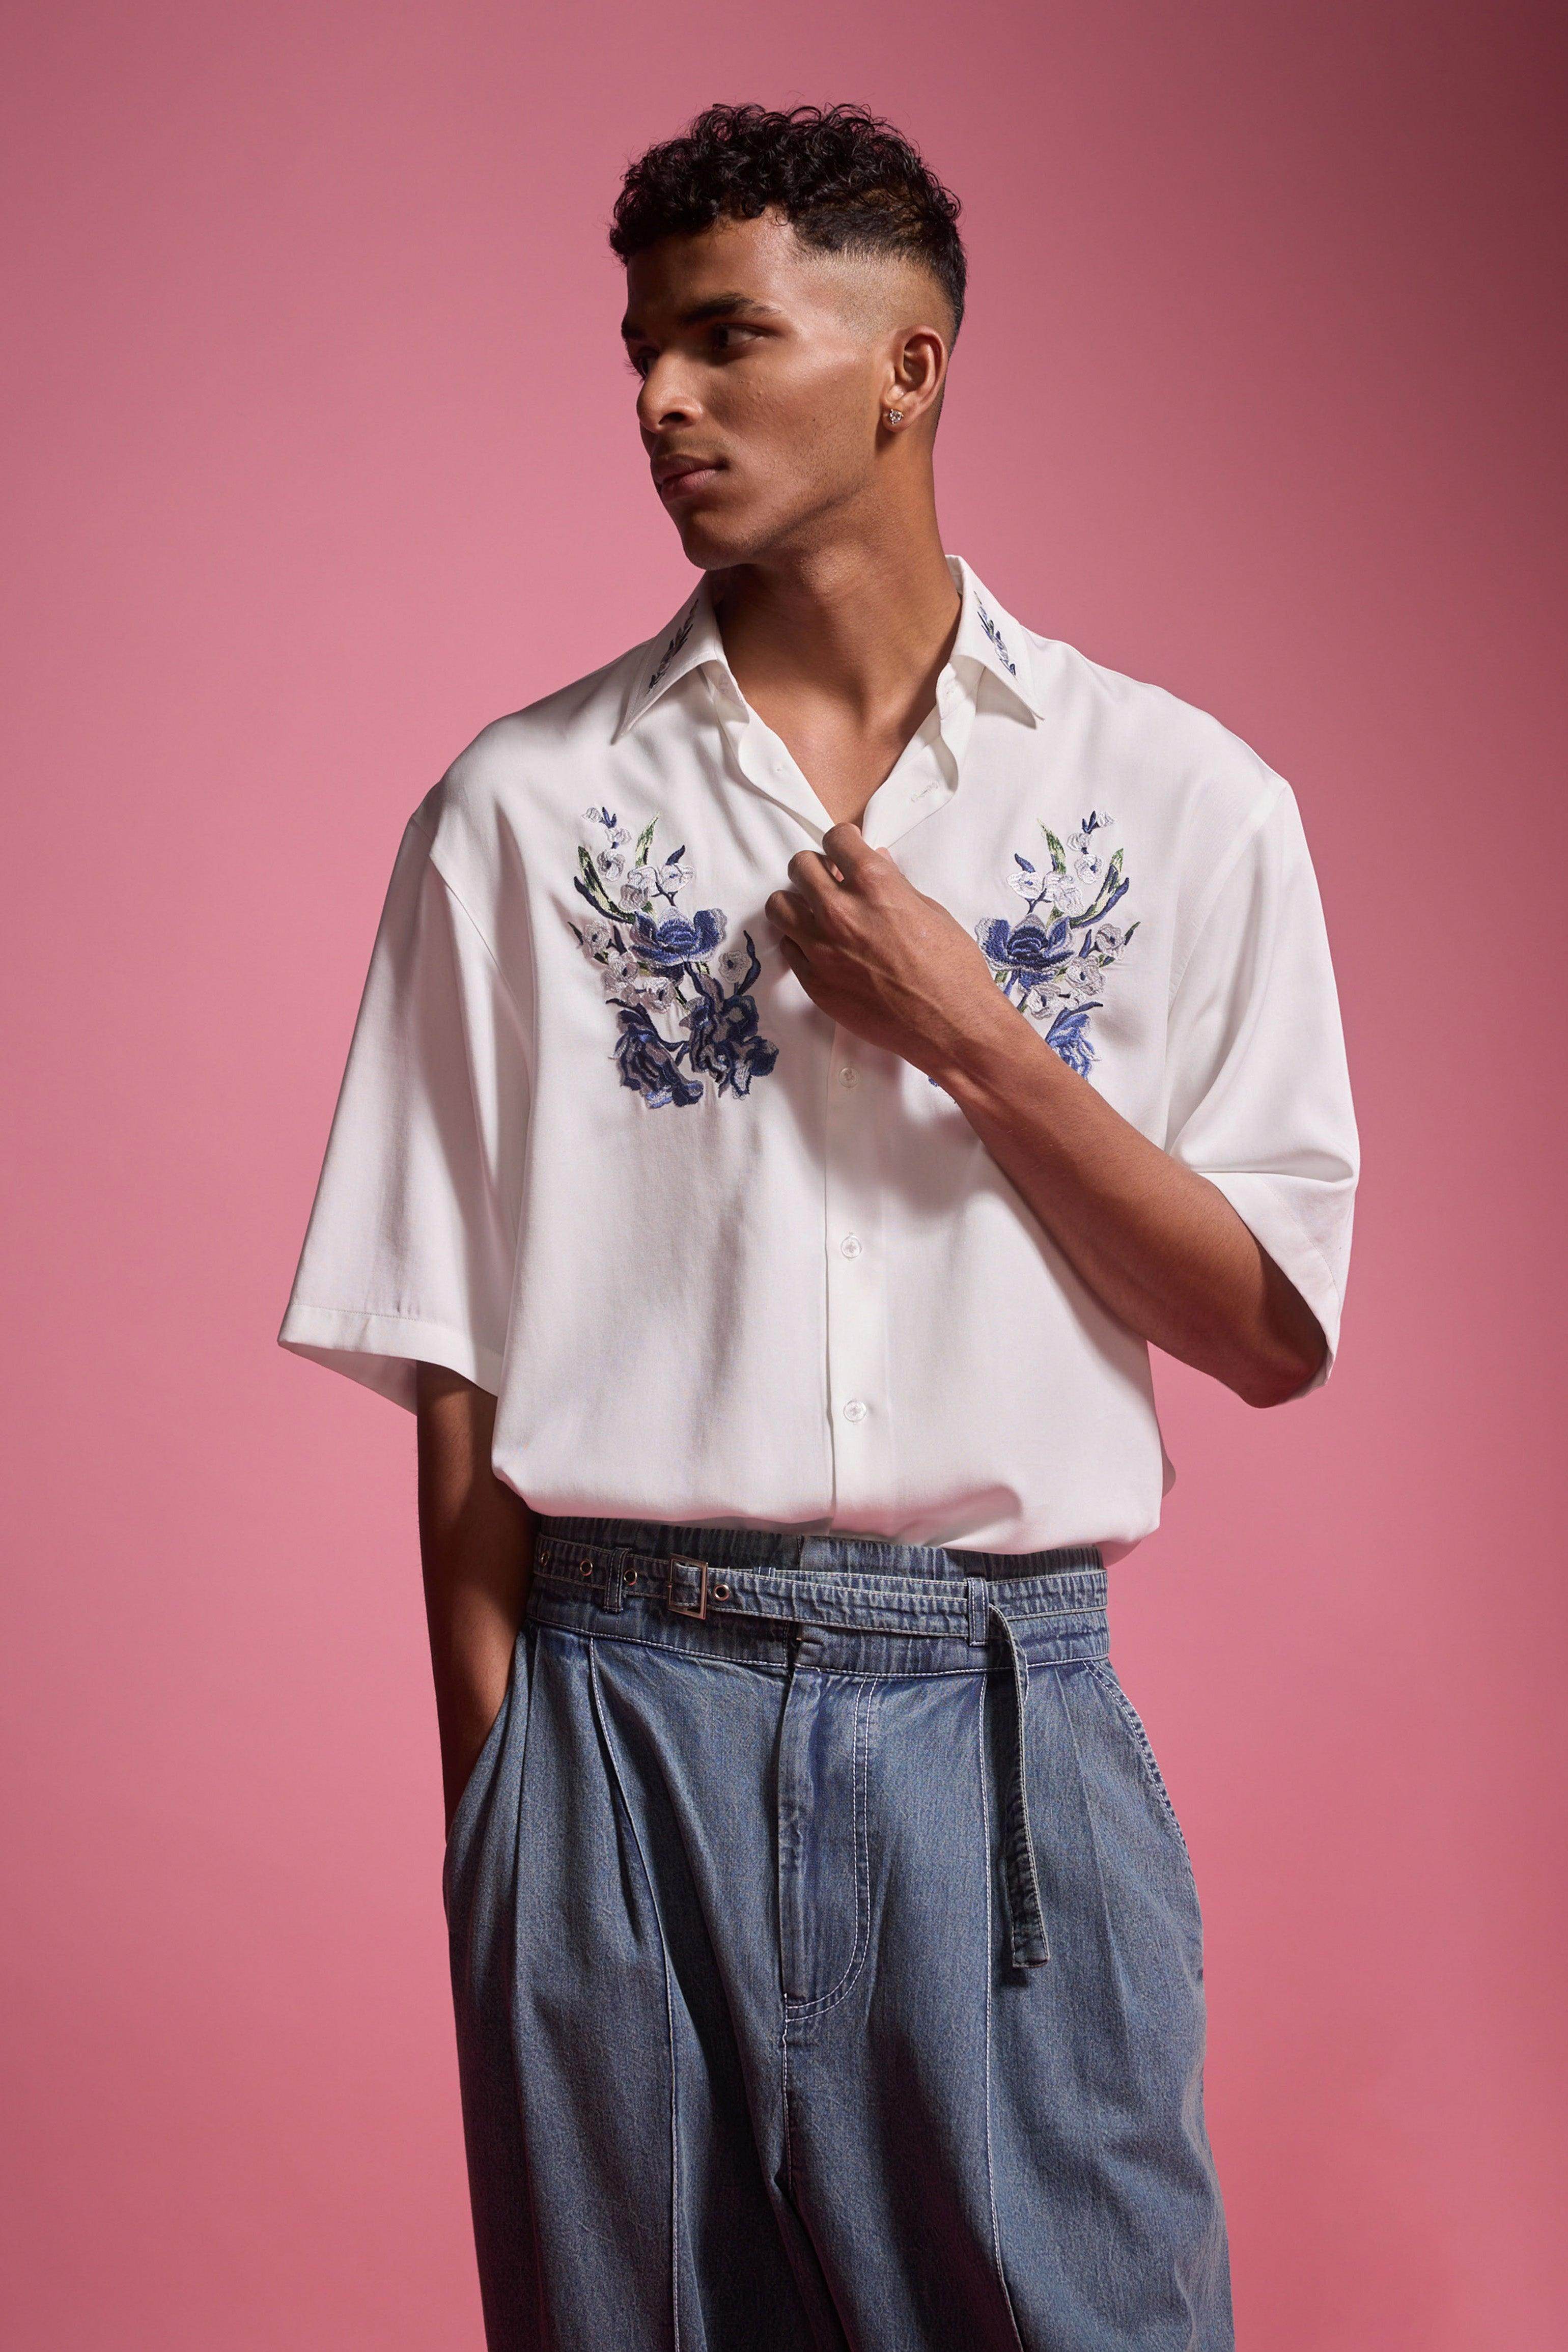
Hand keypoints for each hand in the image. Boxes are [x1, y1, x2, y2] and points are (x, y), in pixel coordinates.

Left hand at [764, 822, 1007, 1080]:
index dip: (843, 843)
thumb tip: (878, 861)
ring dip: (796, 901)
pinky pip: (789, 947)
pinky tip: (821, 946)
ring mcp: (822, 948)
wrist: (951, 1026)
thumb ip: (895, 884)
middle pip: (800, 866)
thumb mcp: (931, 912)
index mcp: (875, 885)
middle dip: (815, 867)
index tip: (846, 850)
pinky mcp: (814, 982)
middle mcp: (841, 911)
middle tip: (829, 879)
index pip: (835, 839)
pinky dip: (800, 941)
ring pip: (779, 905)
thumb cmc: (952, 970)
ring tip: (814, 910)